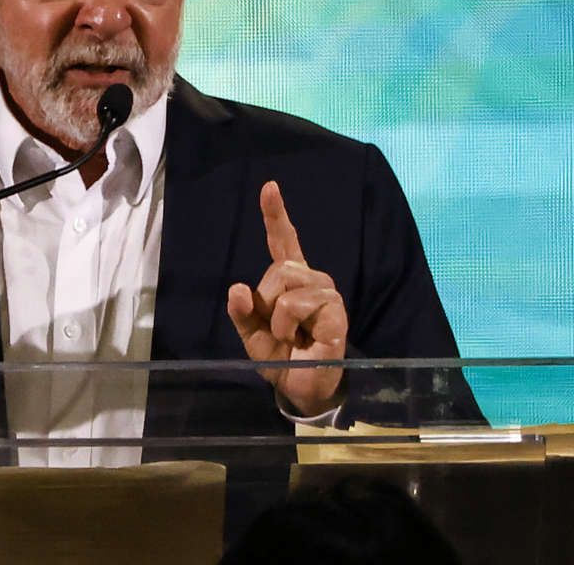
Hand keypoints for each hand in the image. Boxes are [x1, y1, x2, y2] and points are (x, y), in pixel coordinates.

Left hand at [227, 181, 347, 415]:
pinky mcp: (336, 311)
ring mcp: (327, 294)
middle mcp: (312, 279)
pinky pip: (298, 304)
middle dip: (267, 301)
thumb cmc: (281, 357)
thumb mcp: (252, 336)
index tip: (269, 187)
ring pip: (287, 287)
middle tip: (278, 329)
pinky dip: (288, 325)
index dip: (276, 214)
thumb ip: (242, 312)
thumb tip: (237, 288)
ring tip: (291, 336)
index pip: (283, 241)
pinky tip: (302, 339)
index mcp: (289, 280)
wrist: (301, 387)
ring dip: (277, 319)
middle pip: (280, 268)